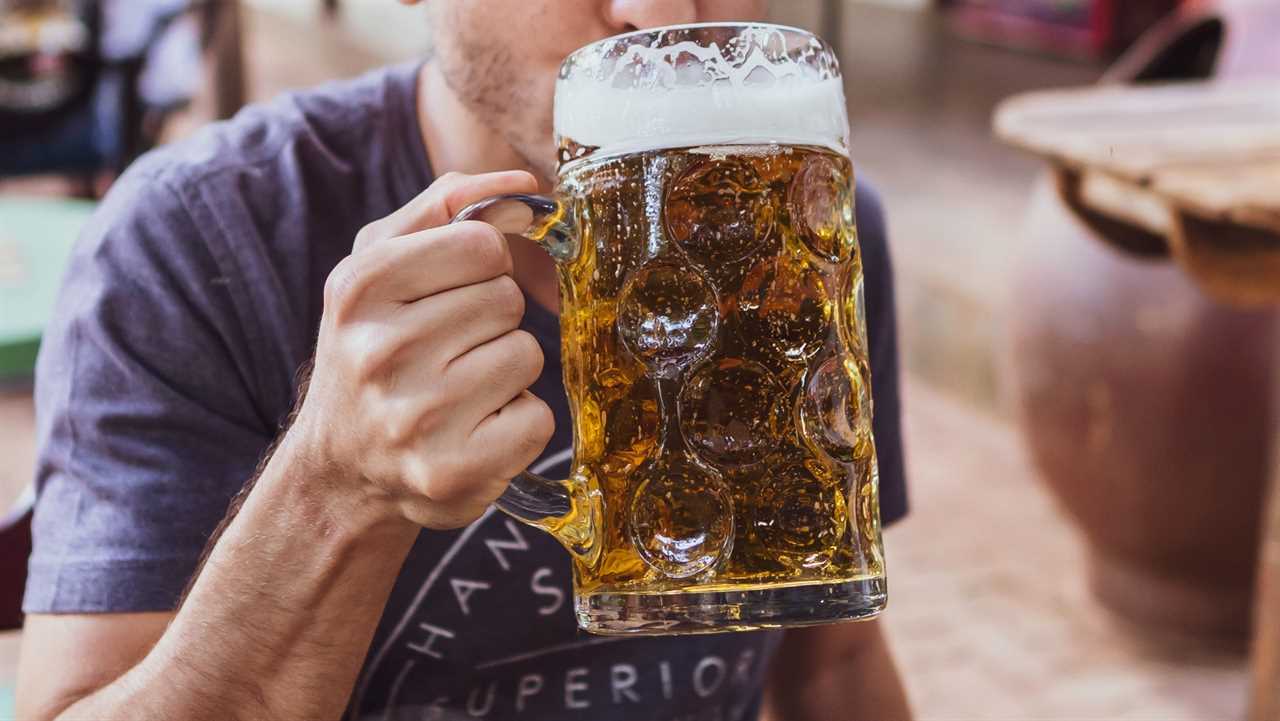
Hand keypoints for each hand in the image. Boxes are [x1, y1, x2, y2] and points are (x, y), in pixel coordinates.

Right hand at [286, 171, 554, 529]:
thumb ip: (445, 206)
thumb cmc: (373, 349)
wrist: (342, 467)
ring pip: (526, 355)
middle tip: (448, 350)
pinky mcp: (456, 470)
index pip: (483, 243)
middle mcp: (380, 352)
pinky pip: (537, 417)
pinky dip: (517, 423)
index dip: (481, 265)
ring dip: (505, 370)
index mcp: (359, 289)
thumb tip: (522, 186)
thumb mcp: (379, 264)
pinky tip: (474, 429)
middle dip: (491, 320)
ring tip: (458, 390)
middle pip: (507, 299)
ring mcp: (417, 417)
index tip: (451, 291)